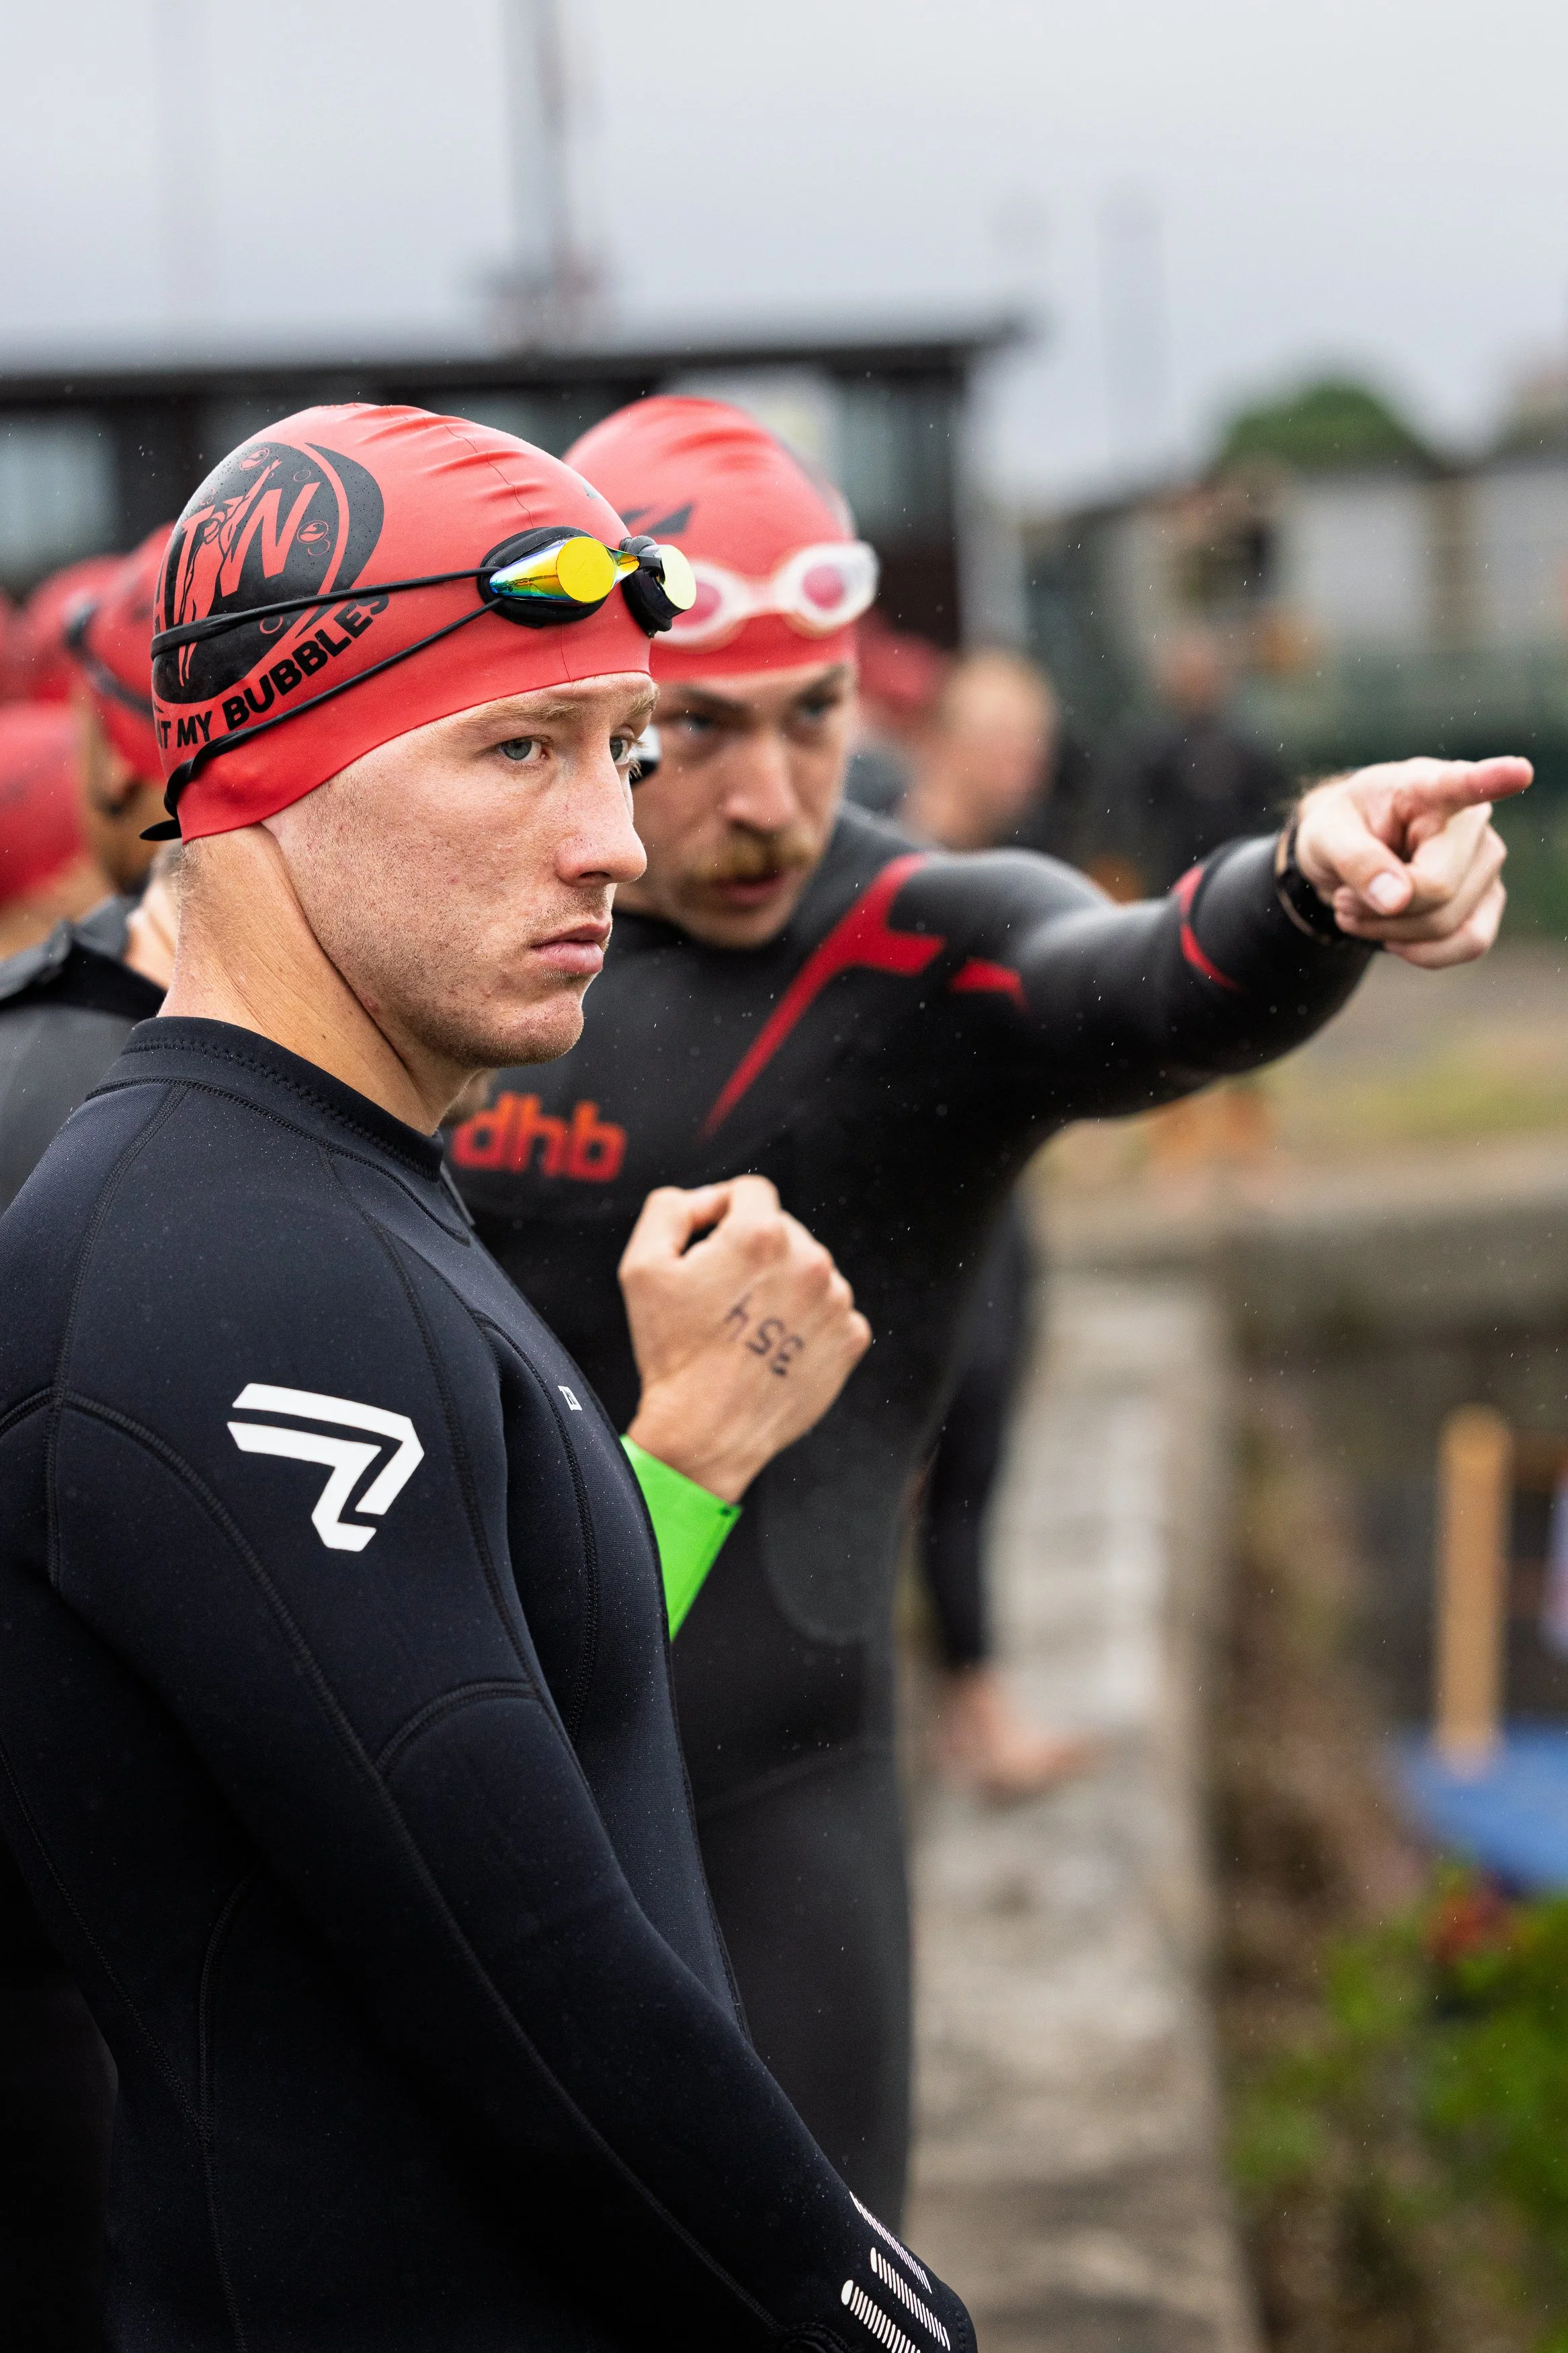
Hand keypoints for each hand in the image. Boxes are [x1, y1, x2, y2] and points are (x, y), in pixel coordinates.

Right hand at [620, 1175, 870, 1503]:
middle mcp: (810, 1261)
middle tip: (721, 1299)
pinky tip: (773, 1347)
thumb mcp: (643, 1265)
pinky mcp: (850, 1338)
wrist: (706, 1431)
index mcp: (762, 1235)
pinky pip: (828, 1311)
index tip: (707, 1248)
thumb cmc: (672, 1351)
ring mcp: (836, 1301)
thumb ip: (670, 1208)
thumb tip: (708, 1200)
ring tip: (747, 1328)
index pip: (751, 1192)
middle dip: (752, 1253)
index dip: (721, 1212)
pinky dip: (804, 1323)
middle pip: (783, 1231)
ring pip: (808, 1270)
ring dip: (781, 1286)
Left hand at [1289, 755, 1530, 967]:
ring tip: (1358, 909)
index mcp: (1427, 787)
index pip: (1463, 785)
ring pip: (1446, 924)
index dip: (1492, 779)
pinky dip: (1421, 952)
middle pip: (1437, 889)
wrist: (1349, 850)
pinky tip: (1392, 937)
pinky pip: (1470, 943)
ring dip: (1389, 932)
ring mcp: (1487, 862)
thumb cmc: (1342, 831)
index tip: (1519, 771)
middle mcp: (1471, 821)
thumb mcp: (1325, 837)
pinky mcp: (1489, 899)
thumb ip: (1356, 861)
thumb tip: (1398, 900)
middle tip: (1342, 898)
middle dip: (1379, 910)